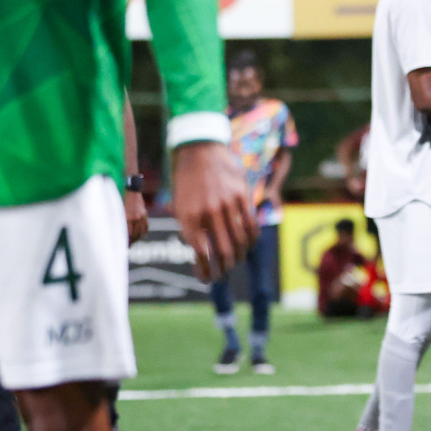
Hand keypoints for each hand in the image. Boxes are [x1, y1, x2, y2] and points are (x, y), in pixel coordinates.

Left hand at [123, 190, 147, 244]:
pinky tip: (142, 235)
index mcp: (128, 218)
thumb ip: (123, 221)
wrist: (132, 192)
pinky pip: (146, 226)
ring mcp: (141, 216)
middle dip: (133, 241)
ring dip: (139, 238)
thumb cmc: (124, 202)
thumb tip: (122, 232)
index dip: (128, 241)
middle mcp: (135, 218)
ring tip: (135, 241)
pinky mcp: (145, 214)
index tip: (125, 245)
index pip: (129, 234)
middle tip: (130, 245)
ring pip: (142, 231)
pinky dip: (144, 232)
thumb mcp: (121, 212)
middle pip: (136, 234)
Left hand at [171, 141, 258, 281]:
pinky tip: (248, 245)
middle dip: (224, 269)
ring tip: (235, 261)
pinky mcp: (241, 195)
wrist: (199, 151)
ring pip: (239, 241)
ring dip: (239, 257)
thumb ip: (190, 230)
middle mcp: (208, 212)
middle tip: (223, 275)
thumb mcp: (179, 207)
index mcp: (188, 217)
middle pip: (223, 252)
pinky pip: (250, 224)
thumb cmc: (187, 183)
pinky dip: (251, 240)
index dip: (205, 272)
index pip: (200, 254)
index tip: (206, 279)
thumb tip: (202, 256)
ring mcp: (226, 203)